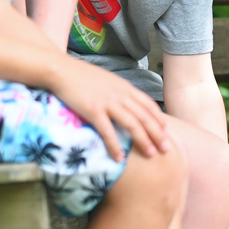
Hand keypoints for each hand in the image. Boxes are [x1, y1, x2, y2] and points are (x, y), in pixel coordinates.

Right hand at [48, 60, 171, 161]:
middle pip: (145, 117)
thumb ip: (119, 92)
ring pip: (132, 124)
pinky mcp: (93, 110)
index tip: (167, 131)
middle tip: (167, 148)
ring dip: (143, 140)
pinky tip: (120, 157)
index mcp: (125, 87)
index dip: (159, 118)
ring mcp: (108, 103)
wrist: (62, 70)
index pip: (148, 104)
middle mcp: (121, 95)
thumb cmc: (82, 76)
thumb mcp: (108, 81)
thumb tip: (126, 104)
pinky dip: (115, 145)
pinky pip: (107, 131)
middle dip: (158, 133)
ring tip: (151, 154)